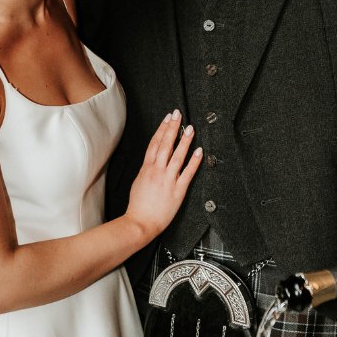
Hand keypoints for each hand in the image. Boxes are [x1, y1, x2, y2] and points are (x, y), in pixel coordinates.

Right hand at [125, 110, 202, 241]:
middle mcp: (157, 171)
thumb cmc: (138, 206)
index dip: (161, 129)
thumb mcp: (138, 182)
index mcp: (146, 168)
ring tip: (190, 128)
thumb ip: (146, 170)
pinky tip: (199, 151)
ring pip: (177, 155)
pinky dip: (194, 161)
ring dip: (184, 140)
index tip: (167, 118)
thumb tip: (151, 162)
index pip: (155, 143)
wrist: (140, 223)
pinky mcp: (178, 190)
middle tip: (178, 114)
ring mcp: (168, 180)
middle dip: (172, 128)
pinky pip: (187, 173)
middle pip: (165, 144)